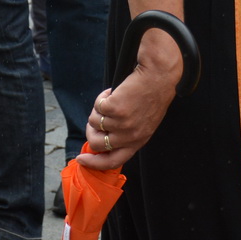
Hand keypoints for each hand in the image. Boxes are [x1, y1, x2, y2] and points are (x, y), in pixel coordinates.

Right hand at [76, 30, 183, 171]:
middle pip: (97, 144)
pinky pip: (97, 107)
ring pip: (94, 122)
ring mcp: (121, 122)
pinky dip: (101, 97)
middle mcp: (129, 136)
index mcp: (138, 142)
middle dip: (90, 132)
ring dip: (98, 110)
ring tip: (112, 99)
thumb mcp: (145, 124)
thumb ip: (127, 136)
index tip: (81, 159)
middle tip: (94, 119)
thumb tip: (103, 141)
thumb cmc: (152, 97)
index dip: (94, 163)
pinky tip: (113, 91)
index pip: (112, 162)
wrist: (158, 76)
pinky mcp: (114, 108)